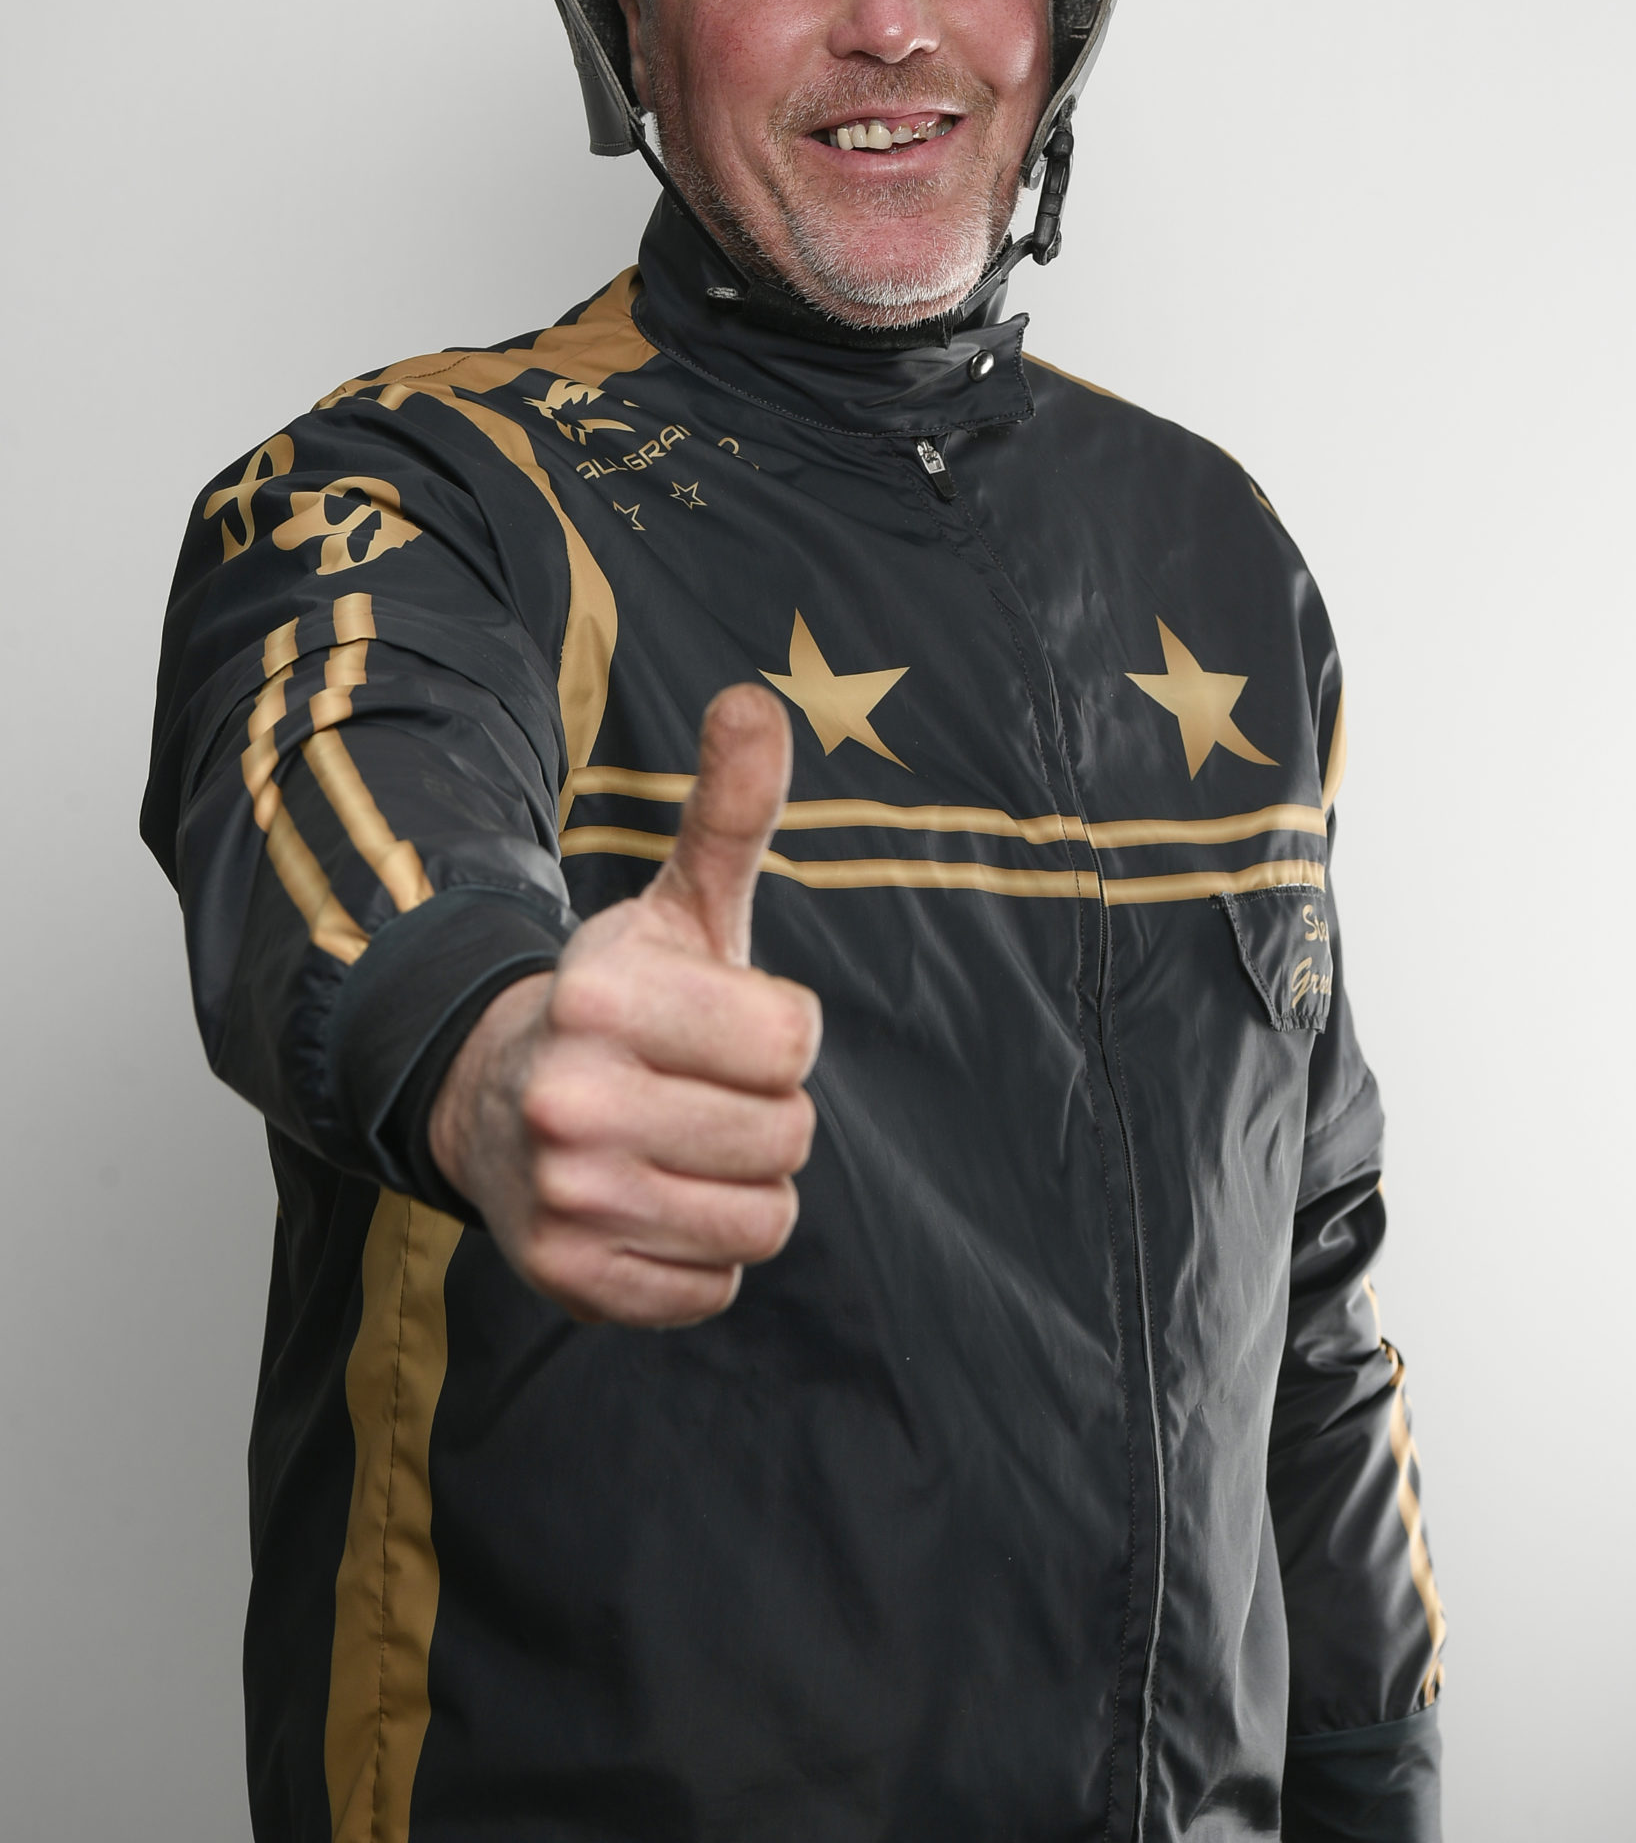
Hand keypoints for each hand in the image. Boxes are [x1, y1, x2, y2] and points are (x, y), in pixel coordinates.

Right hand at [428, 684, 819, 1325]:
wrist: (494, 1098)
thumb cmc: (622, 1001)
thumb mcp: (678, 903)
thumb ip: (729, 809)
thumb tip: (757, 698)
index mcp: (600, 991)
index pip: (793, 1039)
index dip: (777, 1031)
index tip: (721, 1022)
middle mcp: (569, 1097)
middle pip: (787, 1135)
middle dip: (765, 1112)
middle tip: (699, 1089)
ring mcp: (564, 1195)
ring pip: (763, 1219)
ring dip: (741, 1184)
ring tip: (680, 1144)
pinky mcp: (569, 1278)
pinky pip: (715, 1286)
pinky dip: (700, 1253)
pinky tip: (652, 1202)